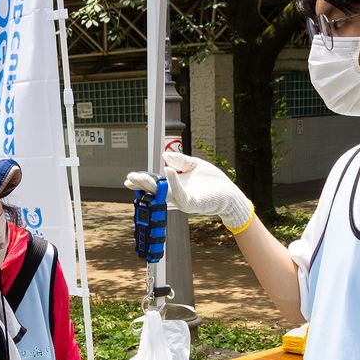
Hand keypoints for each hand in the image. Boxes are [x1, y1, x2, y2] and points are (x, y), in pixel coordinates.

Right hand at [124, 151, 252, 231]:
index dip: (142, 182)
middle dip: (141, 184)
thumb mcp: (195, 165)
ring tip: (140, 176)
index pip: (156, 184)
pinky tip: (168, 171)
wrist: (230, 194)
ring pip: (163, 194)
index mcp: (176, 187)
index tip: (129, 178)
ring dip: (151, 185)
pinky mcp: (193, 203)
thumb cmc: (214, 182)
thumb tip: (164, 156)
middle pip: (155, 190)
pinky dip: (173, 182)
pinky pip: (180, 194)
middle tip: (129, 178)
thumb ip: (180, 160)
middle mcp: (177, 195)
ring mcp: (184, 200)